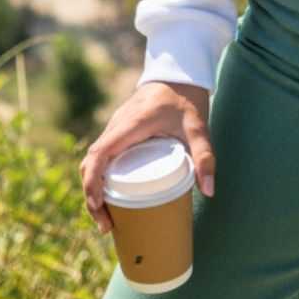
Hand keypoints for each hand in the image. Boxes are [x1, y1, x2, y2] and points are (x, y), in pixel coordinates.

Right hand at [79, 81, 214, 235]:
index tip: (100, 210)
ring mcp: (115, 127)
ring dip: (93, 189)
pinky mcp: (119, 130)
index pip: (99, 156)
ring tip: (108, 219)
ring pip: (92, 160)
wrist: (179, 72)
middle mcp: (117, 125)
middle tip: (107, 226)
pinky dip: (99, 177)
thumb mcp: (198, 127)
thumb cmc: (186, 99)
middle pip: (90, 164)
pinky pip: (101, 155)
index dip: (92, 184)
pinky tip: (111, 196)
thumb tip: (208, 191)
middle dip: (92, 197)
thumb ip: (204, 156)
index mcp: (130, 125)